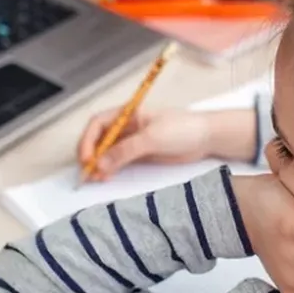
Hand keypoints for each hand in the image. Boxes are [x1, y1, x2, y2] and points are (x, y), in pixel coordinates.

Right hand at [77, 109, 213, 180]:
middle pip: (99, 139)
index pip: (98, 124)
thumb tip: (101, 163)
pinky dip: (110, 169)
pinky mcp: (140, 155)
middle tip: (87, 172)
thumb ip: (126, 150)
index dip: (88, 140)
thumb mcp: (152, 138)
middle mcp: (126, 126)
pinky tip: (106, 177)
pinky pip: (118, 162)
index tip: (86, 157)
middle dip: (91, 154)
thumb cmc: (183, 129)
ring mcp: (132, 141)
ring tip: (96, 179)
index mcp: (127, 114)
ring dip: (99, 164)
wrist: (206, 138)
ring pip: (107, 152)